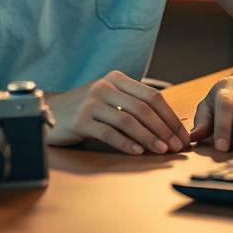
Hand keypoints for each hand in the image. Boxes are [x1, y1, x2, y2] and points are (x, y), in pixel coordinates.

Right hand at [46, 70, 191, 154]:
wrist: (50, 111)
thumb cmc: (86, 109)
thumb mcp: (110, 99)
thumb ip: (133, 105)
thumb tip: (168, 127)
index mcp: (117, 79)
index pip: (152, 96)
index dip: (170, 117)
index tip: (182, 135)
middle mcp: (105, 86)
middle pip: (143, 108)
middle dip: (164, 129)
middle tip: (176, 147)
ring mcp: (91, 102)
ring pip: (128, 120)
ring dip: (149, 137)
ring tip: (161, 151)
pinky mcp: (80, 120)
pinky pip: (109, 133)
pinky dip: (126, 143)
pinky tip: (138, 152)